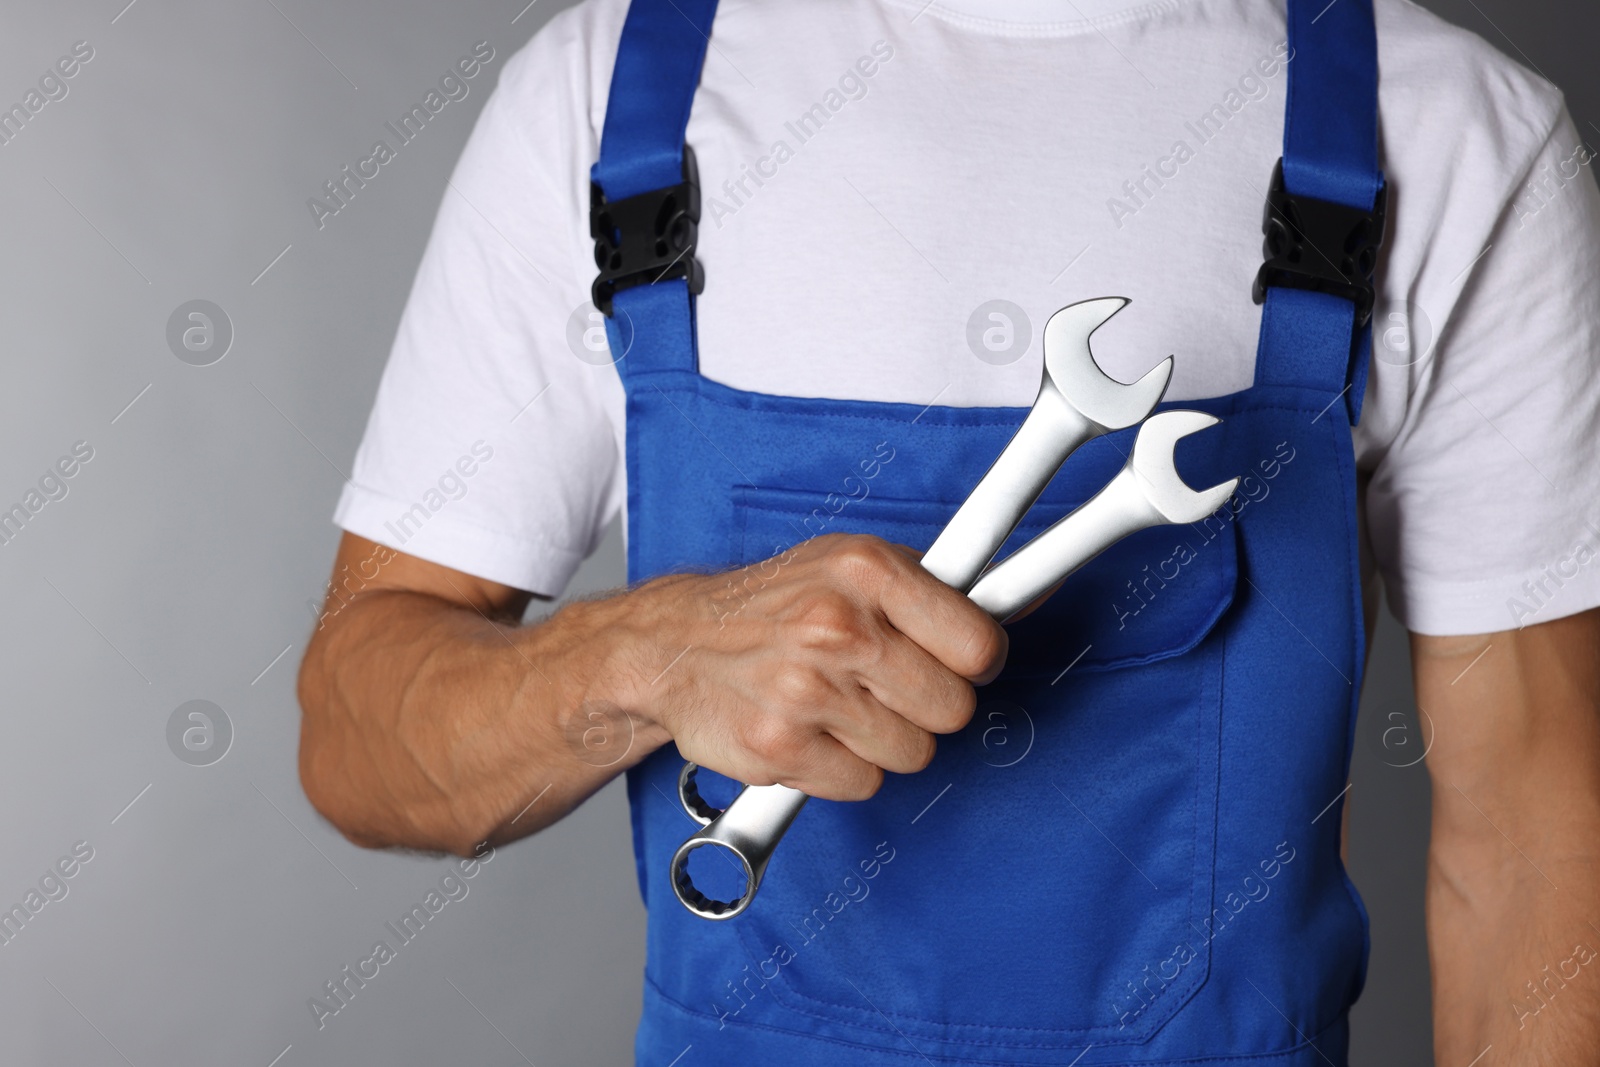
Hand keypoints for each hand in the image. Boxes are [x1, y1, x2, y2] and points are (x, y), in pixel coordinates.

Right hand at [617, 534, 1007, 801]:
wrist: (674, 644)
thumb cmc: (774, 603)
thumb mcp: (853, 565)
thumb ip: (937, 589)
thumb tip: (1035, 595)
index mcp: (866, 571)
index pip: (979, 645)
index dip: (975, 662)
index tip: (956, 662)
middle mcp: (837, 627)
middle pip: (954, 709)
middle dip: (927, 705)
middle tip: (884, 684)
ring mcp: (806, 691)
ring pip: (914, 753)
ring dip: (883, 739)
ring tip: (840, 704)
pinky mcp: (781, 748)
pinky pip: (863, 783)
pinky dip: (842, 768)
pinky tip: (812, 731)